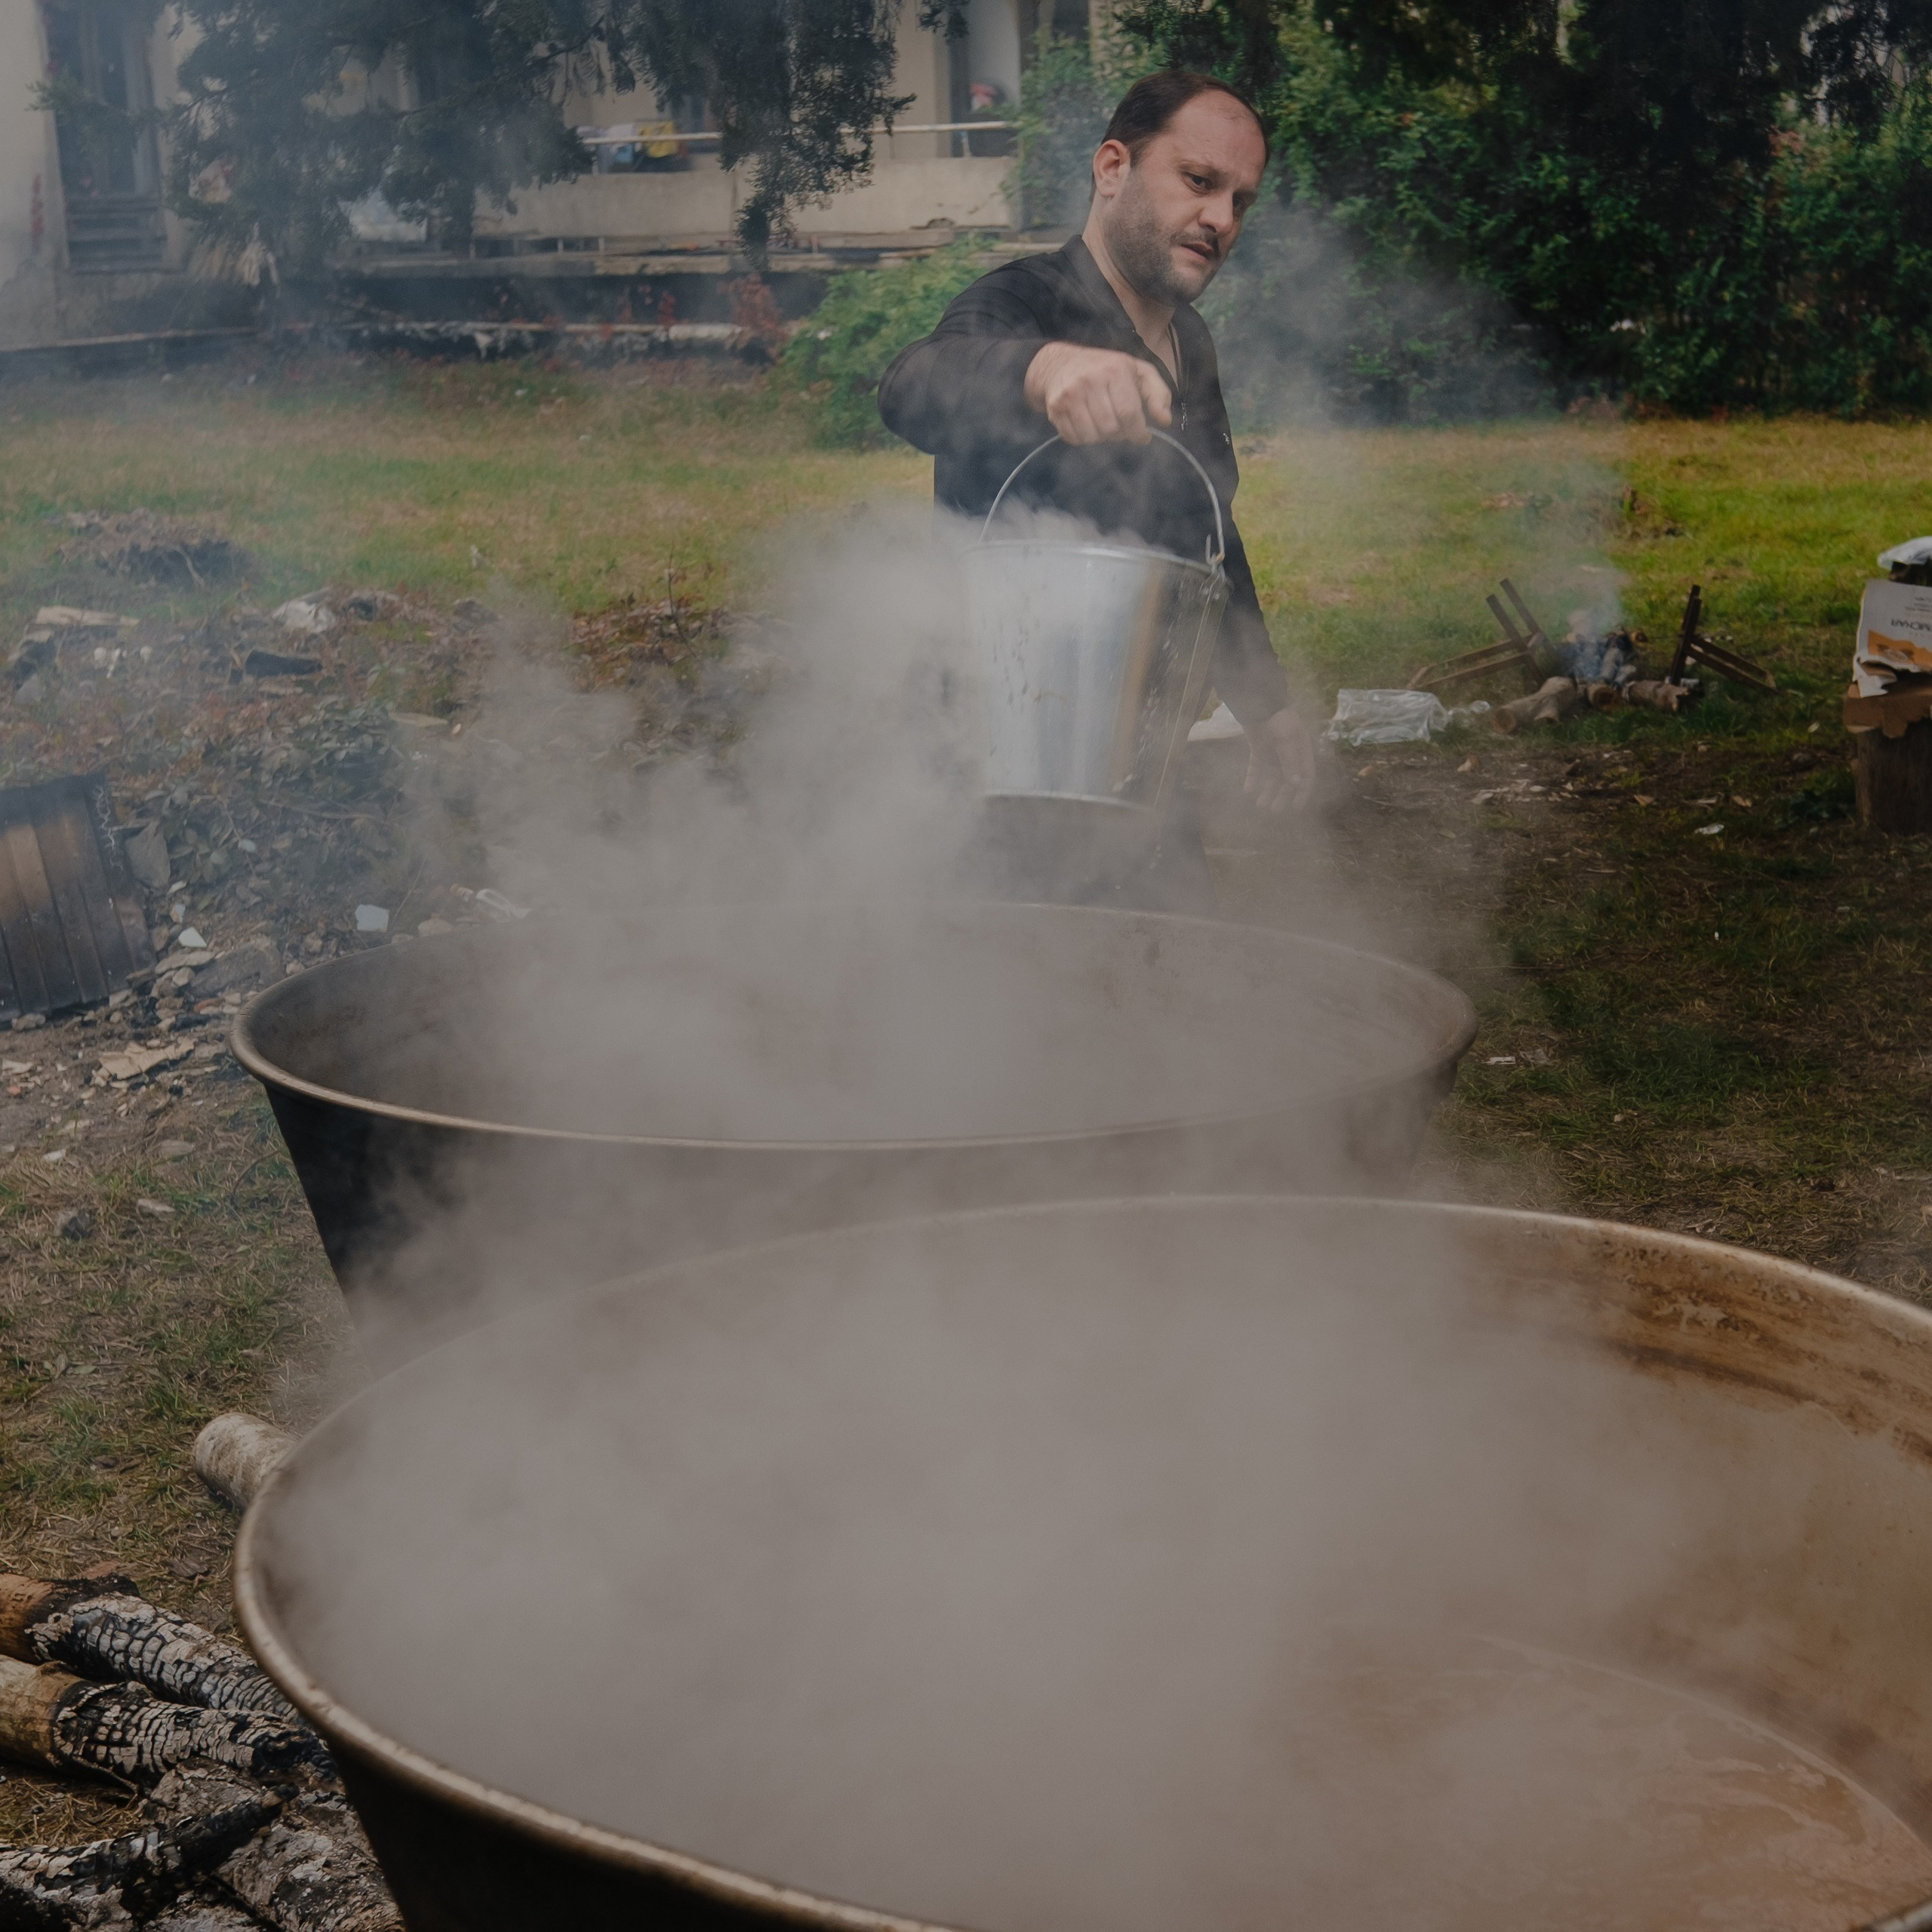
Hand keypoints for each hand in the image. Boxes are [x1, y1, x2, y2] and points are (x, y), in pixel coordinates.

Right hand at [1024, 342, 1172, 445]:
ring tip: (1103, 424)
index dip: (1138, 432)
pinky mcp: (1055, 408)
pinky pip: (1074, 438)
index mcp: (1114, 370)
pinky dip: (1083, 438)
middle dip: (1120, 434)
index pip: (1129, 413)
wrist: (1060, 363)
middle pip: (1111, 428)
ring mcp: (1069, 395)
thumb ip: (1158, 393)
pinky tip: (1086, 424)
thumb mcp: (1137, 371)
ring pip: (1092, 437)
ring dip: (1101, 437)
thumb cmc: (1105, 369)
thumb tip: (1165, 421)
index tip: (1142, 436)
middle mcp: (1090, 381)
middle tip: (1120, 426)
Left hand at [1244, 705, 1314, 813]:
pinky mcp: (1258, 751)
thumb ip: (1290, 761)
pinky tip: (1248, 790)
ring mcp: (1273, 754)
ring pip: (1271, 778)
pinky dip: (1252, 780)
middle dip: (1281, 796)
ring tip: (1259, 804)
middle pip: (1287, 781)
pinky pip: (1256, 769)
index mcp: (1302, 751)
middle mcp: (1289, 755)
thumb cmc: (1278, 718)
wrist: (1257, 702)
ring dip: (1267, 791)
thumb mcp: (1286, 739)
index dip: (1302, 793)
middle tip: (1273, 810)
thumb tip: (1296, 784)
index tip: (1296, 808)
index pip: (1306, 777)